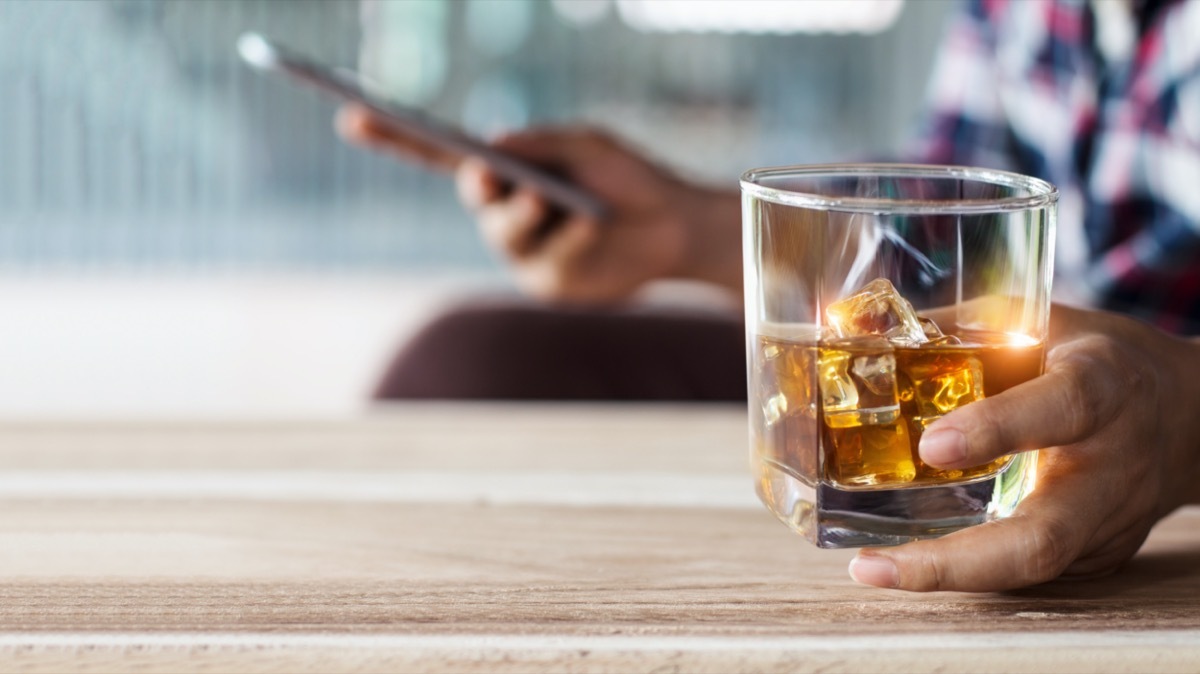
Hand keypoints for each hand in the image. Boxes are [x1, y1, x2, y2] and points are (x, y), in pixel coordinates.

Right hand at [336, 105, 740, 303]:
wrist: (675, 228)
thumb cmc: (630, 179)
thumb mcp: (589, 148)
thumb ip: (542, 144)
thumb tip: (490, 145)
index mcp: (507, 170)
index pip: (439, 153)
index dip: (394, 137)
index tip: (352, 117)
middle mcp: (505, 211)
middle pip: (473, 194)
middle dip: (483, 184)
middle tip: (492, 174)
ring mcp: (523, 251)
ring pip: (505, 231)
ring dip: (527, 213)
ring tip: (556, 200)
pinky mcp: (548, 284)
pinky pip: (545, 261)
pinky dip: (568, 242)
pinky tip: (590, 228)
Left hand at [849, 305, 1199, 591]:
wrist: (1188, 415)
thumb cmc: (1090, 356)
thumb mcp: (1033, 319)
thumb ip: (949, 329)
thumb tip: (849, 327)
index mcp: (1101, 387)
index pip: (1059, 409)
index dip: (997, 429)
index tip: (932, 445)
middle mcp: (1110, 466)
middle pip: (1043, 537)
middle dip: (955, 562)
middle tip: (874, 566)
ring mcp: (1106, 524)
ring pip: (1030, 569)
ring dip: (948, 577)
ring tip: (873, 571)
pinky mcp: (1096, 556)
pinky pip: (1027, 567)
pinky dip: (968, 568)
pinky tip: (912, 563)